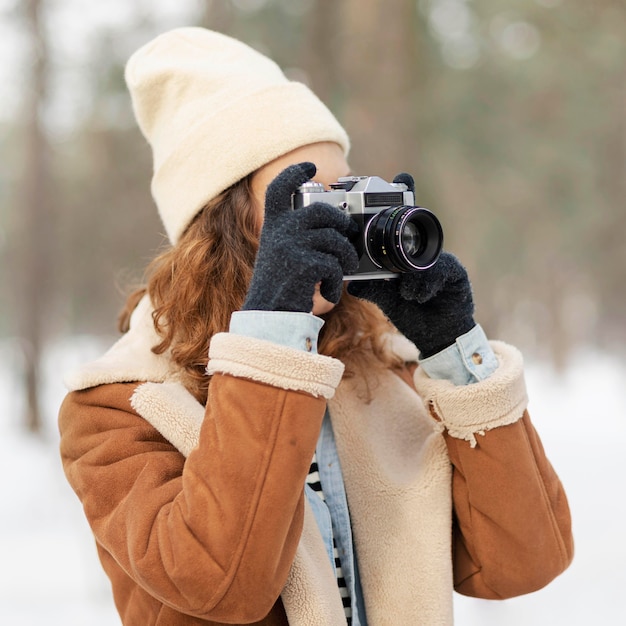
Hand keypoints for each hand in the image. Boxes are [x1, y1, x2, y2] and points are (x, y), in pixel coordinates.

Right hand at [243, 162, 358, 312]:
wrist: (268, 318)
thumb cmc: (280, 289)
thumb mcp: (282, 256)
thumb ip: (298, 238)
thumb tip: (338, 229)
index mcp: (272, 227)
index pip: (278, 190)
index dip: (293, 174)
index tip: (309, 166)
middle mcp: (279, 232)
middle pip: (321, 212)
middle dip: (342, 223)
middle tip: (348, 236)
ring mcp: (290, 246)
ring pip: (334, 240)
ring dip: (345, 258)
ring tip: (342, 272)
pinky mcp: (302, 265)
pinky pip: (333, 265)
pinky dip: (335, 283)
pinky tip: (327, 293)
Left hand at [348, 251, 475, 357]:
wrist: (438, 338)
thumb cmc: (416, 320)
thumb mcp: (391, 305)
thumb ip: (375, 292)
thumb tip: (352, 286)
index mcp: (408, 267)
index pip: (396, 253)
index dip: (386, 259)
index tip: (379, 272)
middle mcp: (425, 262)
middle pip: (411, 252)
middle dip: (400, 269)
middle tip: (396, 287)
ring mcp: (441, 265)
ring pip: (425, 259)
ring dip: (414, 278)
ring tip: (409, 296)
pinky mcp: (457, 271)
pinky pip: (444, 267)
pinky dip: (430, 282)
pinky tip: (422, 297)